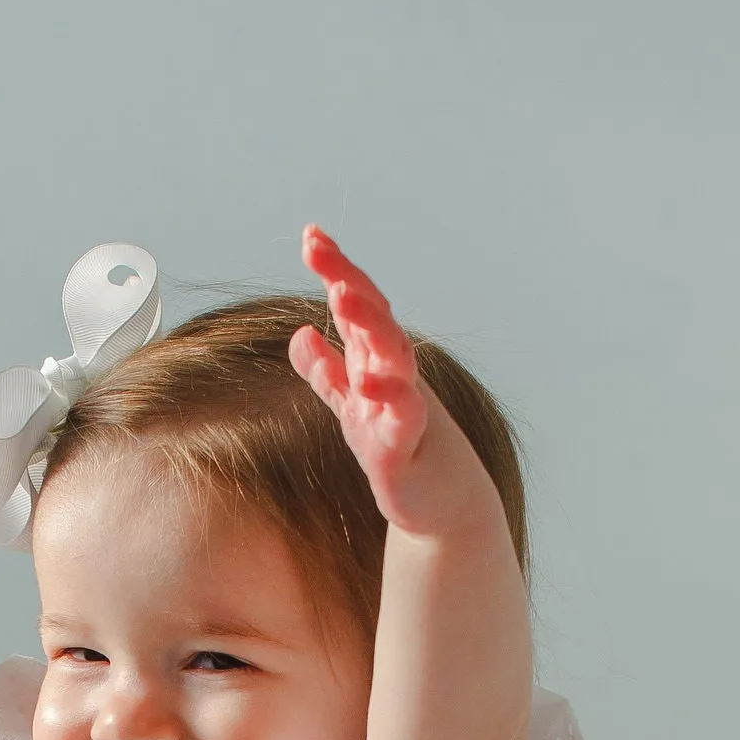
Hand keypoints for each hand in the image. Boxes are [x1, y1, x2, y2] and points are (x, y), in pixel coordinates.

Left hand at [289, 225, 430, 523]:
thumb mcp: (352, 408)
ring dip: (369, 322)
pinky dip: (388, 394)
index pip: (356, 304)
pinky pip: (403, 412)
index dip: (336, 268)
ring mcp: (403, 404)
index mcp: (376, 359)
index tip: (311, 235)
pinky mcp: (408, 443)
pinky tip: (365, 381)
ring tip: (341, 294)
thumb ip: (326, 372)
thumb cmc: (401, 450)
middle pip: (373, 315)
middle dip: (348, 280)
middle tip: (320, 249)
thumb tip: (299, 334)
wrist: (440, 504)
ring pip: (390, 353)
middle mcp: (393, 372)